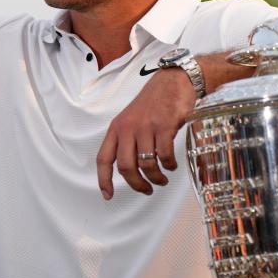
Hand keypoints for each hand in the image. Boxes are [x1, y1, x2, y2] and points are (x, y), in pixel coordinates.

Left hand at [96, 67, 195, 198]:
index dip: (103, 179)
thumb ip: (126, 140)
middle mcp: (128, 128)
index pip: (103, 158)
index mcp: (116, 128)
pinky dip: (169, 165)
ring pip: (146, 164)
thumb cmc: (153, 102)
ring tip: (162, 179)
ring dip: (156, 178)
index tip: (107, 195)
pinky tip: (171, 165)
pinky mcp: (164, 126)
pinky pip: (164, 156)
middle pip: (125, 167)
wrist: (174, 81)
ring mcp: (146, 127)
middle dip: (136, 184)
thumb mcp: (131, 118)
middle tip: (146, 190)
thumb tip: (128, 169)